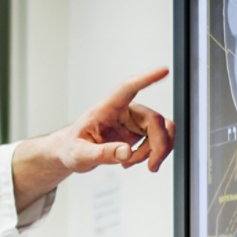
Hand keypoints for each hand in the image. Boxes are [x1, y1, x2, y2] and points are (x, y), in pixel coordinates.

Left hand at [11, 66, 176, 211]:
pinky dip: (151, 155)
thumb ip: (101, 153)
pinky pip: (158, 141)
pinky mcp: (140, 132)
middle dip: (158, 145)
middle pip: (155, 120)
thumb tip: (126, 152)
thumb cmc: (72, 147)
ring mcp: (135, 121)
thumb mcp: (79, 154)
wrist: (73, 153)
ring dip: (155, 151)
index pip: (128, 88)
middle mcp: (125, 110)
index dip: (146, 79)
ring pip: (162, 130)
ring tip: (130, 163)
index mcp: (107, 108)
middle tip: (151, 166)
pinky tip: (130, 162)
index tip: (164, 71)